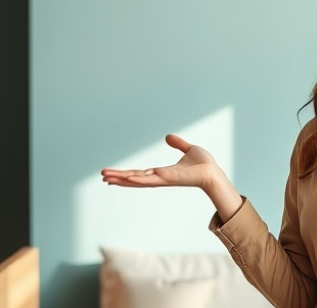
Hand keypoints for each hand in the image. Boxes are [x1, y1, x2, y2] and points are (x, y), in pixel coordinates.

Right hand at [101, 134, 218, 189]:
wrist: (213, 172)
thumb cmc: (204, 164)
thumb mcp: (188, 149)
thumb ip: (178, 144)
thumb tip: (167, 137)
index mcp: (162, 172)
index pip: (140, 173)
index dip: (126, 174)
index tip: (112, 174)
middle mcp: (160, 177)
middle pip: (135, 178)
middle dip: (119, 178)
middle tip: (102, 176)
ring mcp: (163, 179)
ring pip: (138, 180)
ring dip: (123, 179)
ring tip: (107, 178)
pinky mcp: (169, 179)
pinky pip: (151, 179)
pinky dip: (138, 179)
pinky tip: (127, 178)